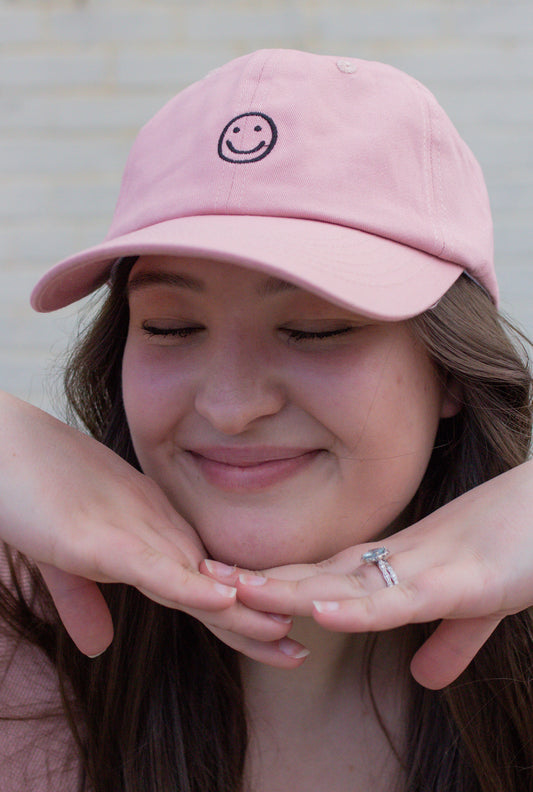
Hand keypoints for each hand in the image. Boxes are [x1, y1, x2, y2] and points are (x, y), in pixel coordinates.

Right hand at [0, 393, 304, 664]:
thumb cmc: (29, 493)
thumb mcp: (61, 559)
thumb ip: (83, 599)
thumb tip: (100, 645)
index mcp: (147, 532)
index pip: (201, 581)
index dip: (237, 614)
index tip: (272, 641)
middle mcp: (151, 528)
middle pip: (211, 583)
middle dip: (254, 619)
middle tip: (297, 650)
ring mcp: (130, 531)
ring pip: (195, 577)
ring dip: (240, 608)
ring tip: (283, 634)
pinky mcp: (100, 538)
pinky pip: (154, 566)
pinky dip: (190, 585)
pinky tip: (224, 599)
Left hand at [202, 459, 532, 687]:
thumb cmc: (521, 547)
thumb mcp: (478, 608)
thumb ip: (449, 640)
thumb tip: (424, 677)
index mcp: (397, 566)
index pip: (322, 576)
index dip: (276, 584)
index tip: (226, 587)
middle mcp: (398, 561)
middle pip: (316, 573)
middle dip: (259, 580)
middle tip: (197, 577)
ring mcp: (424, 568)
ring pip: (342, 583)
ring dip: (287, 589)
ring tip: (233, 590)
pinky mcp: (459, 581)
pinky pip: (397, 597)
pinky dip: (356, 606)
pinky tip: (316, 608)